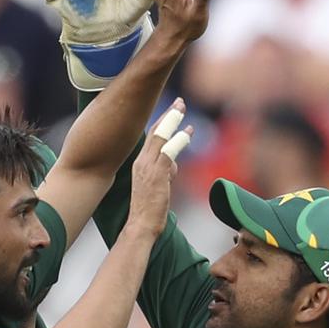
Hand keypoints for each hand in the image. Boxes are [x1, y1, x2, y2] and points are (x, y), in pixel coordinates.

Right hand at [128, 98, 191, 235]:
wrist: (141, 225)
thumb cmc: (150, 208)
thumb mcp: (159, 185)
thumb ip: (166, 171)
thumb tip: (174, 165)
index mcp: (141, 163)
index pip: (153, 136)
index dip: (163, 121)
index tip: (174, 110)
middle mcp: (142, 161)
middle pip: (156, 131)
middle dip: (169, 115)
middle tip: (180, 102)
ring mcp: (148, 167)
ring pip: (160, 137)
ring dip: (172, 121)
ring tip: (183, 108)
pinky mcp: (156, 175)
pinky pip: (168, 153)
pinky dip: (178, 141)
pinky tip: (188, 132)